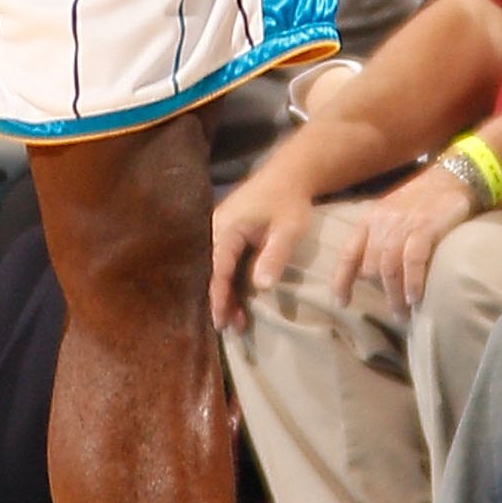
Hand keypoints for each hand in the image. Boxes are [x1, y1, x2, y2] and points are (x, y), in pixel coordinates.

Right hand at [212, 147, 323, 329]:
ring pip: (216, 268)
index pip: (218, 269)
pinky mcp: (227, 232)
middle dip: (219, 300)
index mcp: (227, 227)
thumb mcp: (288, 229)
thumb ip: (274, 255)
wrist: (289, 175)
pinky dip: (228, 282)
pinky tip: (237, 300)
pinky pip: (222, 261)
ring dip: (224, 293)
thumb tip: (261, 286)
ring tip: (237, 321)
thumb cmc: (289, 201)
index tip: (221, 322)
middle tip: (229, 328)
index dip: (219, 297)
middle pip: (212, 271)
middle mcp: (216, 228)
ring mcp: (219, 229)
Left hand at [328, 162, 472, 318]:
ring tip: (403, 313)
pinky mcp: (425, 227)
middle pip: (370, 267)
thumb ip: (381, 238)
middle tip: (395, 312)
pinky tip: (415, 298)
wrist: (453, 175)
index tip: (342, 303)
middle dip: (380, 293)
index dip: (342, 280)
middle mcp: (382, 223)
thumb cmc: (425, 198)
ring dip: (395, 295)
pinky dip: (412, 282)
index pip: (349, 254)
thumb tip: (371, 272)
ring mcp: (403, 225)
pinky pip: (412, 261)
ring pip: (389, 269)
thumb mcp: (394, 214)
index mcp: (370, 219)